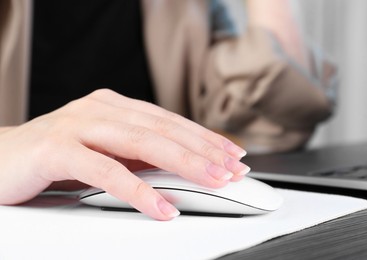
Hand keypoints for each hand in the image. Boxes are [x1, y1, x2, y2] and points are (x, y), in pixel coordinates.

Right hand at [0, 89, 249, 219]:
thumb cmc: (52, 157)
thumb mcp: (104, 150)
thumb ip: (135, 153)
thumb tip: (178, 166)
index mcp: (113, 105)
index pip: (169, 119)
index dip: (204, 136)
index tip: (232, 153)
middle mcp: (100, 108)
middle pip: (163, 128)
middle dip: (204, 150)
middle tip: (233, 168)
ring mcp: (79, 124)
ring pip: (143, 142)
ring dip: (184, 164)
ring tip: (214, 182)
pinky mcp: (57, 148)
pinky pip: (107, 171)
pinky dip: (139, 191)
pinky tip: (163, 208)